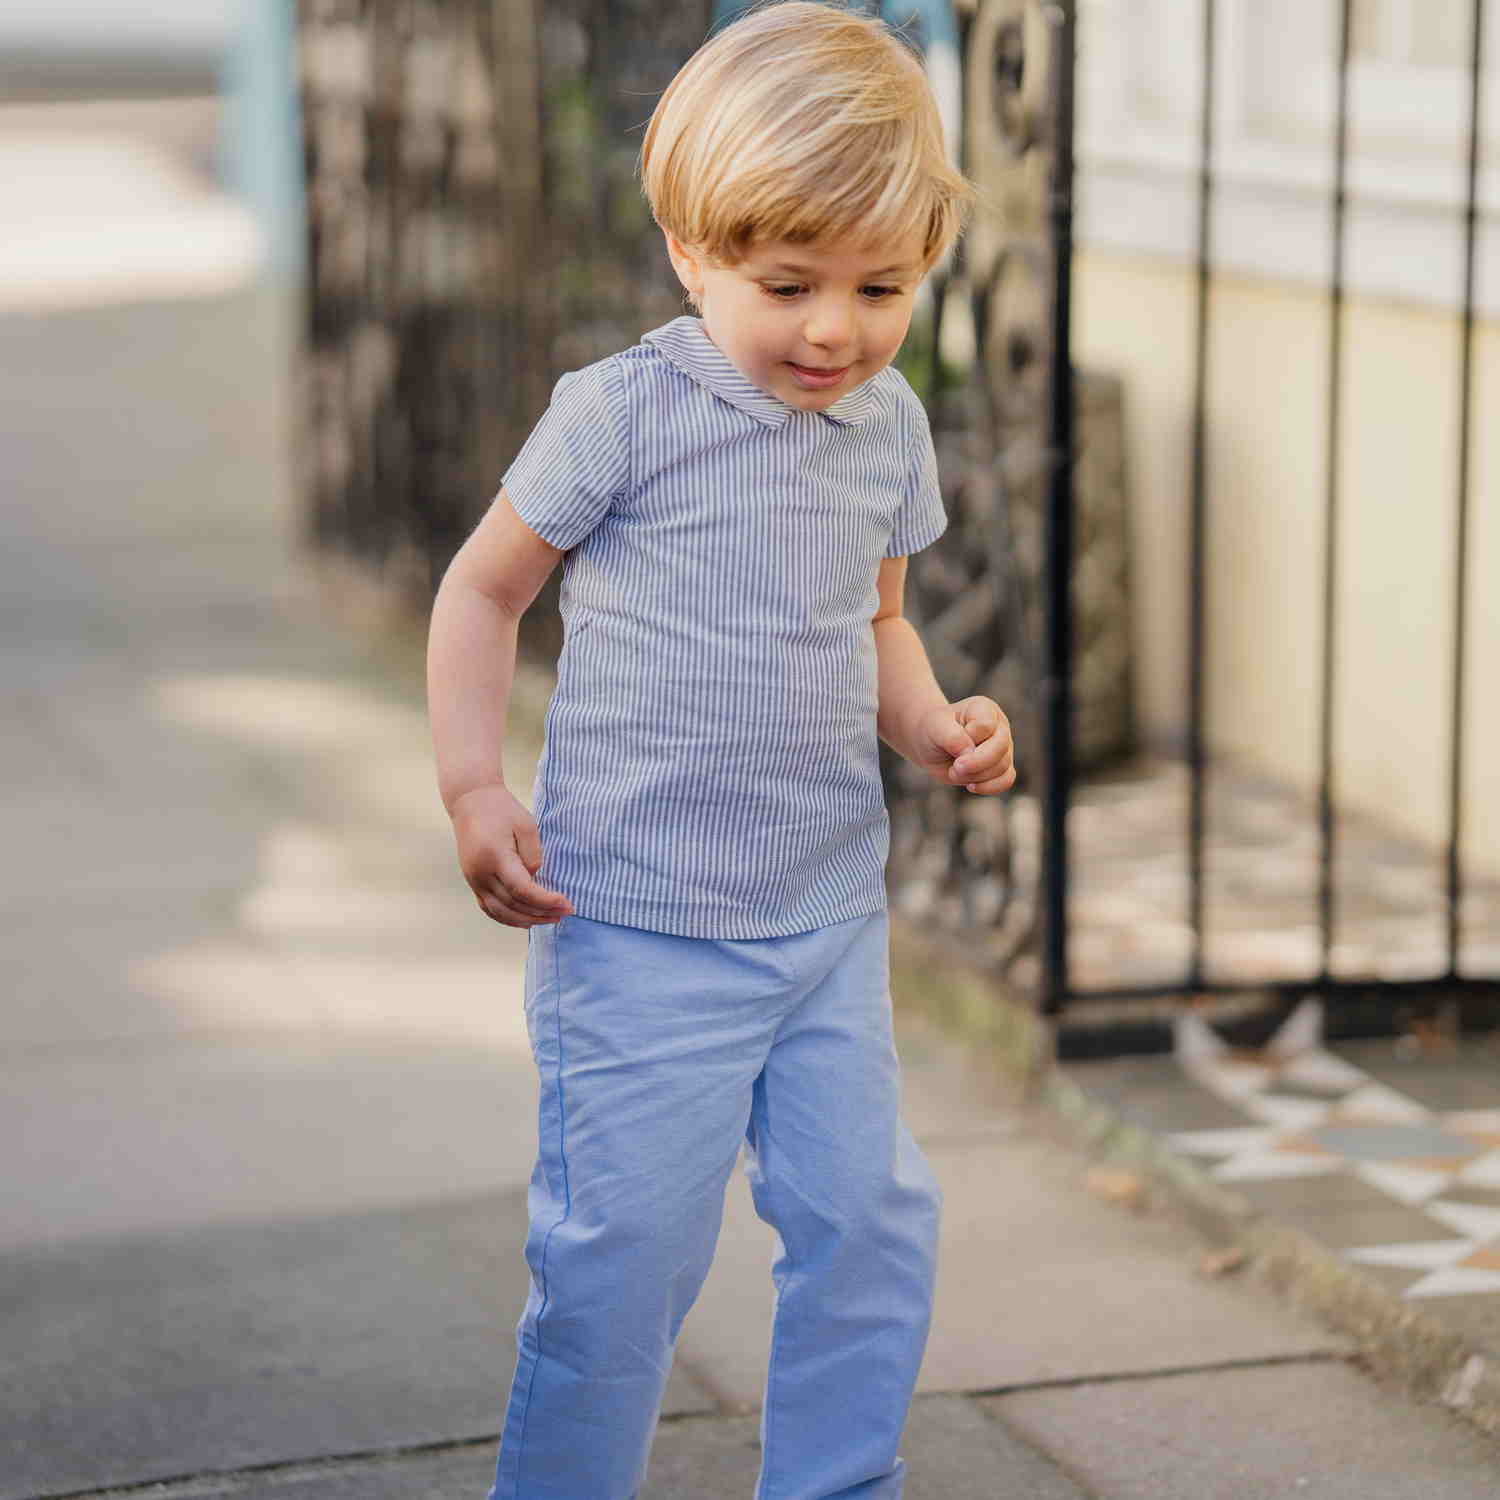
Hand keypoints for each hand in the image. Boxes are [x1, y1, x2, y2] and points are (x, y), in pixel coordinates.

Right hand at [449, 783, 573, 926]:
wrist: (470, 802)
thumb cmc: (501, 810)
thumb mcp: (525, 824)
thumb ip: (532, 854)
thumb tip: (535, 879)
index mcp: (494, 856)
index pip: (522, 889)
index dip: (545, 900)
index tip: (566, 903)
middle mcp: (480, 873)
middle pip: (512, 905)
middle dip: (541, 913)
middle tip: (566, 912)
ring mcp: (473, 880)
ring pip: (500, 912)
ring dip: (527, 920)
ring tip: (551, 918)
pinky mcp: (472, 882)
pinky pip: (489, 908)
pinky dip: (509, 918)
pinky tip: (527, 920)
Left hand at [914, 696, 1015, 794]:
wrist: (931, 745)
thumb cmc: (934, 731)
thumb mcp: (935, 727)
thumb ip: (952, 737)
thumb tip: (970, 753)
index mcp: (984, 709)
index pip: (985, 726)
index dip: (968, 738)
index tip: (949, 741)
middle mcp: (999, 726)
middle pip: (1000, 746)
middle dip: (976, 762)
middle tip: (955, 767)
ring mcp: (1004, 747)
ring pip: (1002, 766)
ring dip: (975, 775)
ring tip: (955, 771)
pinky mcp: (1002, 767)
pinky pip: (1006, 780)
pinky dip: (989, 787)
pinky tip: (970, 786)